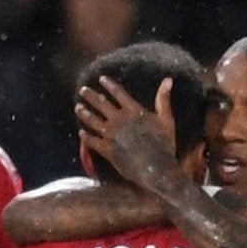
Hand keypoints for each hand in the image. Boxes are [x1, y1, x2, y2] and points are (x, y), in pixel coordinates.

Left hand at [75, 75, 179, 191]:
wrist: (156, 169)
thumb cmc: (164, 144)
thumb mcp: (166, 119)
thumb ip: (163, 99)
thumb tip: (168, 79)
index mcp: (134, 111)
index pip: (118, 93)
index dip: (109, 85)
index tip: (101, 79)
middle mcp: (120, 120)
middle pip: (101, 104)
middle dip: (91, 96)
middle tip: (83, 90)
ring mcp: (112, 135)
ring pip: (93, 120)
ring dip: (84, 113)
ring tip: (78, 107)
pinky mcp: (107, 150)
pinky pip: (92, 141)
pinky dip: (86, 137)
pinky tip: (81, 133)